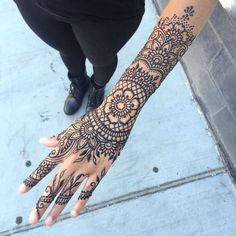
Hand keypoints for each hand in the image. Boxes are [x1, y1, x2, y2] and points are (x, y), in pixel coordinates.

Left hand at [18, 94, 134, 225]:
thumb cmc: (92, 122)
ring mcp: (86, 167)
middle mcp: (72, 161)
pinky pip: (89, 189)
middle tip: (33, 218)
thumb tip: (42, 141)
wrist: (113, 119)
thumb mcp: (72, 129)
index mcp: (64, 149)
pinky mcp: (100, 170)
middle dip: (42, 203)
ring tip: (49, 222)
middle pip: (54, 186)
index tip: (21, 191)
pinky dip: (81, 202)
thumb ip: (57, 139)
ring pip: (69, 191)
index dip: (31, 180)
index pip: (43, 168)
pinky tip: (74, 213)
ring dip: (58, 208)